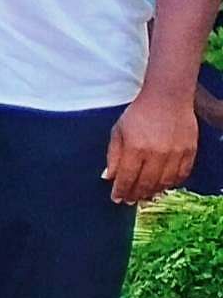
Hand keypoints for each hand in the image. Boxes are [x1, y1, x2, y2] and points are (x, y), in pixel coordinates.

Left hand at [105, 87, 196, 205]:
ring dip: (153, 192)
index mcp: (135, 148)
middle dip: (135, 195)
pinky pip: (182, 175)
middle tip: (130, 200)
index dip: (121, 191)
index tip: (116, 198)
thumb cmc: (139, 113)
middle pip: (145, 183)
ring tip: (145, 196)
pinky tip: (163, 186)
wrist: (168, 97)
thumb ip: (113, 155)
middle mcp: (156, 154)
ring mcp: (175, 153)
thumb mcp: (118, 131)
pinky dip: (172, 183)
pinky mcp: (189, 151)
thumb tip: (108, 177)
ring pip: (164, 182)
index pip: (127, 178)